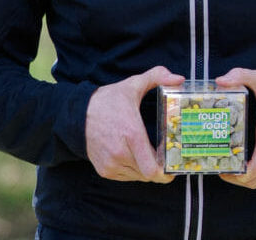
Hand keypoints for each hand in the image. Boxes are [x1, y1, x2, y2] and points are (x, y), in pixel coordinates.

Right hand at [85, 66, 183, 181]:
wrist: (76, 112)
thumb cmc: (106, 101)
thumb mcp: (131, 86)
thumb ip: (156, 78)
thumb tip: (178, 77)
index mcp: (131, 135)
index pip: (154, 169)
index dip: (167, 171)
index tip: (172, 161)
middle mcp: (120, 153)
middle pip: (150, 175)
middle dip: (158, 168)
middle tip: (161, 157)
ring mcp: (111, 163)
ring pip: (139, 177)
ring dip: (144, 169)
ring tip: (144, 153)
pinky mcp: (104, 170)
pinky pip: (126, 177)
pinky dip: (132, 171)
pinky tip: (130, 155)